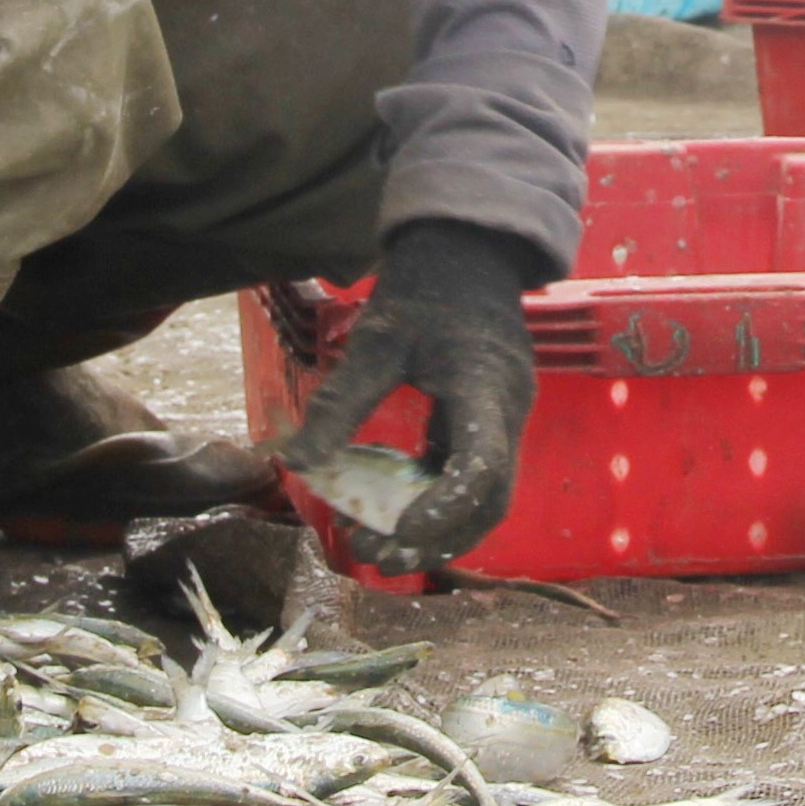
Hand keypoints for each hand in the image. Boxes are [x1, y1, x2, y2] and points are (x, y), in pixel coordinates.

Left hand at [272, 219, 551, 572]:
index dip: (444, 510)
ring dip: (436, 531)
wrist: (469, 251)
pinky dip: (435, 503)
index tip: (397, 533)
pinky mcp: (491, 423)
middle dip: (436, 539)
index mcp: (485, 385)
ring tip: (373, 543)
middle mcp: (507, 411)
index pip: (481, 465)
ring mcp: (505, 420)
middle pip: (491, 501)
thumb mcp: (377, 339)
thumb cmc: (423, 288)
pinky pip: (472, 476)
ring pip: (486, 498)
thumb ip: (342, 401)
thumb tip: (297, 463)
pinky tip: (390, 510)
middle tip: (373, 554)